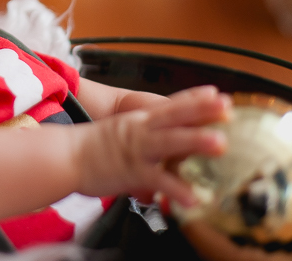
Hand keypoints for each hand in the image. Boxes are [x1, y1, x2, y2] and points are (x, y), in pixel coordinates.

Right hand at [76, 85, 230, 206]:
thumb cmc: (91, 149)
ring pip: (170, 142)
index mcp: (139, 120)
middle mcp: (140, 130)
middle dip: (202, 111)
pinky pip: (157, 181)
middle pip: (176, 117)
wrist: (64, 156)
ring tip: (220, 143)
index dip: (195, 99)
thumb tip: (162, 161)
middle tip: (227, 108)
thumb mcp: (120, 137)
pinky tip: (194, 199)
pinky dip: (176, 190)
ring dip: (196, 141)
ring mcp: (137, 150)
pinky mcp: (131, 171)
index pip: (171, 106)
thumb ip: (144, 147)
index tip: (217, 94)